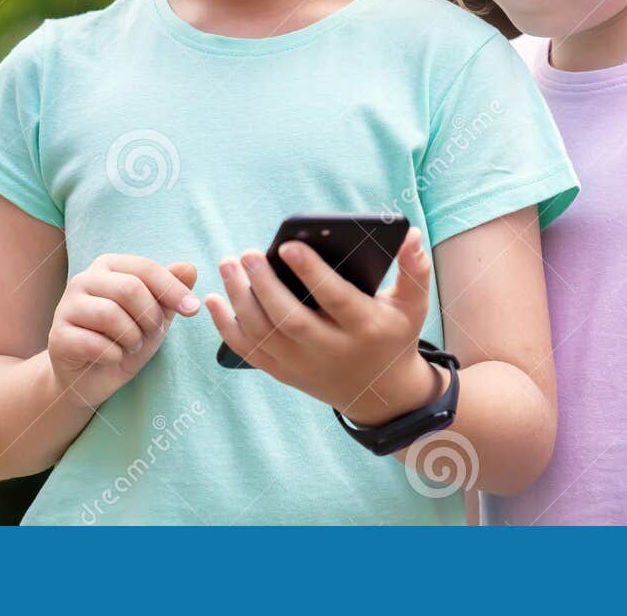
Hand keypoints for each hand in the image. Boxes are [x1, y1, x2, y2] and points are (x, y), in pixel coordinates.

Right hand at [47, 254, 199, 407]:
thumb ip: (170, 291)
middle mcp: (84, 280)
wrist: (91, 378)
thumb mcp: (154, 315)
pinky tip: (112, 358)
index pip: (146, 268)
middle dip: (150, 317)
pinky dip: (113, 355)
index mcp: (109, 266)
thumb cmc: (125, 339)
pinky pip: (93, 343)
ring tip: (131, 346)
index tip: (193, 310)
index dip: (173, 289)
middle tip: (152, 334)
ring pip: (110, 315)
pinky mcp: (57, 336)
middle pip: (129, 289)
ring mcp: (66, 306)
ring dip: (132, 337)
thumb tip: (191, 267)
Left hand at [204, 226, 441, 425]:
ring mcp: (304, 365)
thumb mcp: (413, 305)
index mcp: (364, 327)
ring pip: (264, 335)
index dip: (312, 273)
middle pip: (290, 320)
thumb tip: (410, 232)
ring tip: (228, 265)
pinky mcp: (284, 373)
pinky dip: (225, 328)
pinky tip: (212, 299)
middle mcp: (331, 350)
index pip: (335, 299)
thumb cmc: (393, 335)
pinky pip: (249, 351)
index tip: (288, 246)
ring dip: (239, 300)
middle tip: (246, 252)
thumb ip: (414, 268)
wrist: (380, 394)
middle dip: (264, 286)